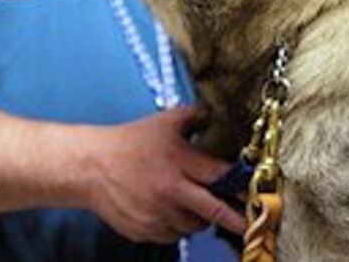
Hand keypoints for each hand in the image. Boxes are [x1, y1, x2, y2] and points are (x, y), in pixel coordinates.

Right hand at [85, 106, 244, 243]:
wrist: (90, 167)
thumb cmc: (128, 143)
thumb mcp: (163, 122)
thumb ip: (192, 116)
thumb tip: (212, 114)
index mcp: (179, 162)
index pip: (221, 177)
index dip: (242, 185)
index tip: (257, 192)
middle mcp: (170, 191)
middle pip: (215, 211)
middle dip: (238, 219)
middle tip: (250, 222)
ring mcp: (157, 214)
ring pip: (194, 225)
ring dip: (200, 218)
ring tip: (192, 202)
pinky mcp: (145, 231)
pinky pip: (172, 235)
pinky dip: (176, 225)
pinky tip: (169, 209)